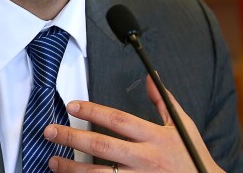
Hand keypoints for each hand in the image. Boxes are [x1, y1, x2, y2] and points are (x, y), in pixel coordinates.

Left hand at [42, 76, 222, 171]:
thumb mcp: (182, 126)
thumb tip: (150, 77)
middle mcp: (146, 159)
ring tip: (53, 161)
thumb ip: (164, 102)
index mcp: (155, 137)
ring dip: (73, 168)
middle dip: (73, 138)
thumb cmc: (192, 157)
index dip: (93, 111)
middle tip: (49, 131)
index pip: (118, 120)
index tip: (71, 105)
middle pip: (103, 146)